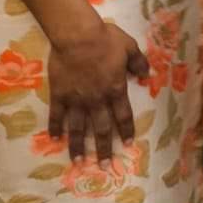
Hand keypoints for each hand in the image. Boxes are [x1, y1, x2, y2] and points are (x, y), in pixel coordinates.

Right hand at [47, 20, 148, 162]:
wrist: (78, 36)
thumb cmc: (106, 39)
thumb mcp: (130, 47)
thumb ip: (139, 62)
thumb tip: (147, 75)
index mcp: (115, 89)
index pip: (123, 115)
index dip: (126, 130)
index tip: (128, 144)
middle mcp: (96, 99)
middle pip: (102, 128)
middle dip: (105, 148)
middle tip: (106, 166)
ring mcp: (76, 100)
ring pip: (78, 128)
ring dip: (79, 147)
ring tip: (79, 162)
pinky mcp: (59, 95)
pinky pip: (56, 116)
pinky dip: (55, 129)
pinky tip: (55, 140)